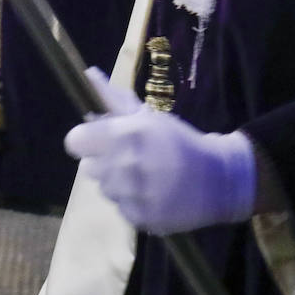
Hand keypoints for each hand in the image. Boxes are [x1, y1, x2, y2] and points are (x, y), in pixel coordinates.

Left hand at [64, 67, 255, 234]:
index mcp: (126, 135)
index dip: (85, 141)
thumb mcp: (149, 117)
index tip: (98, 141)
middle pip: (89, 167)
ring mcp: (133, 195)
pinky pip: (120, 209)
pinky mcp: (141, 219)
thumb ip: (114, 100)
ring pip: (104, 189)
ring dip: (117, 183)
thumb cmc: (179, 141)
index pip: (75, 141)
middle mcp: (125, 165)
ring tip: (144, 176)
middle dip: (104, 161)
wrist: (219, 179)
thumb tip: (88, 76)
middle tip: (129, 158)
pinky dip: (132, 203)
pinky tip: (152, 194)